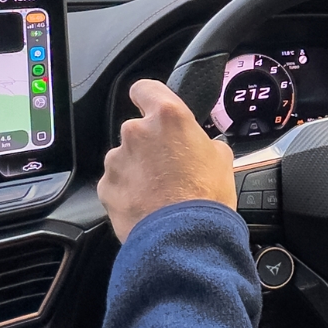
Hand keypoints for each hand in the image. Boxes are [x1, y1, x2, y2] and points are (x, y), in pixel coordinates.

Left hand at [98, 79, 235, 241]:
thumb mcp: (221, 159)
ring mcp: (117, 160)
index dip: (147, 97)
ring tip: (159, 193)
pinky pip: (116, 184)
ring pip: (125, 159)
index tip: (149, 104)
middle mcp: (137, 132)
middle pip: (137, 130)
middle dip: (149, 146)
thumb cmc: (206, 198)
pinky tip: (146, 206)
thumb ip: (204, 143)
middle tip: (169, 167)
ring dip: (137, 170)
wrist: (185, 238)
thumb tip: (202, 146)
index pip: (145, 88)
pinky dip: (127, 192)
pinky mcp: (106, 187)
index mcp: (168, 117)